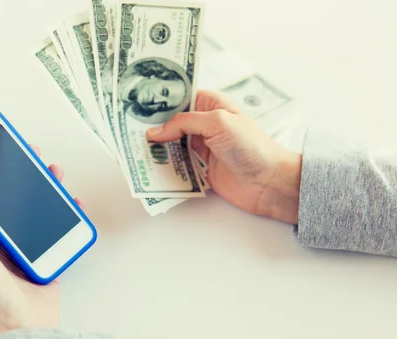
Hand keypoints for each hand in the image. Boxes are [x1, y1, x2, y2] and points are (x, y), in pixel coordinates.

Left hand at [0, 146, 84, 338]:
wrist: (18, 330)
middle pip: (12, 202)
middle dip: (22, 178)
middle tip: (30, 157)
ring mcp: (23, 250)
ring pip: (36, 212)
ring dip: (45, 191)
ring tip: (53, 173)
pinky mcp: (44, 258)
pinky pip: (55, 231)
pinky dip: (65, 216)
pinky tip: (71, 204)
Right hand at [147, 90, 301, 223]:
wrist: (268, 183)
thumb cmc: (251, 146)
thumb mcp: (217, 123)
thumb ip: (184, 123)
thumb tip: (155, 132)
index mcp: (210, 105)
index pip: (179, 98)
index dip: (159, 100)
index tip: (136, 104)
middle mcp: (203, 125)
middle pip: (170, 123)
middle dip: (152, 127)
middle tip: (127, 130)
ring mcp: (201, 148)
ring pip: (171, 145)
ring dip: (155, 148)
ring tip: (132, 148)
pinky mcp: (199, 170)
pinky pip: (176, 166)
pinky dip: (163, 167)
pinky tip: (148, 167)